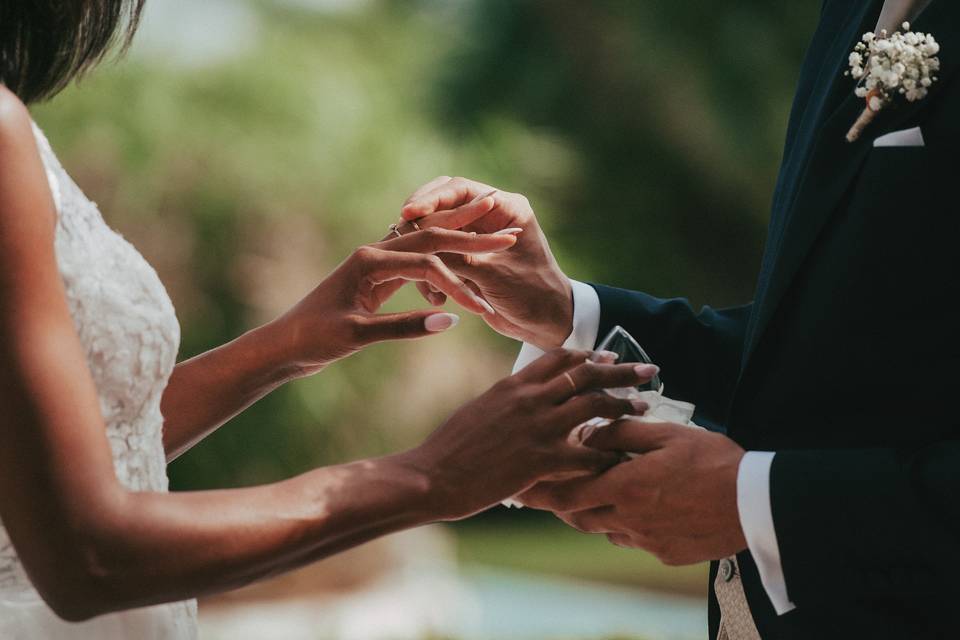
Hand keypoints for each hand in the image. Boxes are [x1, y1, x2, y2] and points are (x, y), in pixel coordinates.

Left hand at [267, 228, 516, 376]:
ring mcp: (376, 263)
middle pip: (432, 239)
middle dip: (471, 236)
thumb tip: (451, 320)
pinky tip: (464, 260)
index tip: (485, 308)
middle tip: (509, 234)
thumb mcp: (358, 336)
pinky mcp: (377, 277)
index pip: (427, 265)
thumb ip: (404, 326)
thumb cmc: (314, 340)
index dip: (459, 285)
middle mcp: (374, 253)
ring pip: (427, 246)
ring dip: (461, 241)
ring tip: (494, 233)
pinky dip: (444, 261)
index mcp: (370, 261)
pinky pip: (417, 263)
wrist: (283, 345)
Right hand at [398, 176, 573, 349]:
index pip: (460, 190)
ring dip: (426, 252)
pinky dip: (434, 274)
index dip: (431, 199)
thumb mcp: (493, 275)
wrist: (546, 323)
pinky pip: (440, 254)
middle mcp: (491, 216)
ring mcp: (478, 236)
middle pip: (444, 203)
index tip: (408, 213)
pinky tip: (435, 298)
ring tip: (427, 283)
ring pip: (437, 230)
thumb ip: (459, 258)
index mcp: (506, 208)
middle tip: (397, 231)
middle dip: (419, 220)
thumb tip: (420, 245)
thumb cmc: (532, 296)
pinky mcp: (468, 257)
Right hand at [407, 349, 661, 520]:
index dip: (589, 355)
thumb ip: (505, 402)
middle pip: (585, 374)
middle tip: (649, 370)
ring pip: (594, 406)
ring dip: (623, 405)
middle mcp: (529, 398)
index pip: (560, 358)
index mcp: (513, 384)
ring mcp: (537, 427)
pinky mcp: (542, 459)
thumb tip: (518, 401)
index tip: (608, 356)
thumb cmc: (448, 449)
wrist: (432, 476)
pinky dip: (608, 455)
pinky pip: (588, 453)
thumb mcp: (479, 411)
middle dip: (621, 370)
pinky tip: (622, 458)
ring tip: (644, 408)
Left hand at [518, 419, 747, 564]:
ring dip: (596, 512)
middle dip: (562, 504)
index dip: (540, 491)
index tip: (521, 488)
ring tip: (599, 495)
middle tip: (549, 492)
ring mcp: (647, 540)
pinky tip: (641, 508)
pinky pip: (634, 540)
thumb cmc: (713, 461)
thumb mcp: (666, 434)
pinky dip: (627, 525)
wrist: (756, 503)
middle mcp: (629, 518)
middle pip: (578, 517)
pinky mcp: (666, 554)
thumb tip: (589, 435)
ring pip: (605, 529)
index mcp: (625, 486)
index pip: (567, 492)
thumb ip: (621, 433)